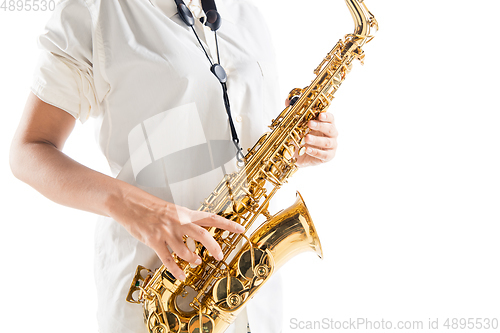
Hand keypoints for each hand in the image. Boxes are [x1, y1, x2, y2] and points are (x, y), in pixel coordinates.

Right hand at [109, 186, 243, 280]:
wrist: (130, 203)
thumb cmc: (151, 207)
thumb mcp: (173, 210)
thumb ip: (186, 221)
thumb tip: (198, 233)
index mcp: (185, 213)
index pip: (211, 217)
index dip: (227, 224)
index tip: (241, 229)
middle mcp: (178, 222)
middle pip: (202, 234)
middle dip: (214, 246)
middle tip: (220, 255)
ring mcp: (166, 232)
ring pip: (185, 251)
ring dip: (192, 259)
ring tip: (195, 262)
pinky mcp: (154, 241)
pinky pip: (168, 260)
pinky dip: (176, 270)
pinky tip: (181, 275)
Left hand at [285, 99, 338, 167]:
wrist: (297, 155)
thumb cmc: (300, 137)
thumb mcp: (295, 125)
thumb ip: (293, 112)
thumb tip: (287, 100)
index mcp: (325, 124)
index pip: (330, 118)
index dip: (327, 116)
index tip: (320, 114)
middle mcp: (330, 134)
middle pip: (331, 129)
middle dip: (320, 126)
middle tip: (310, 124)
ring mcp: (331, 146)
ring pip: (327, 142)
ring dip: (316, 140)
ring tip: (306, 138)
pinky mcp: (328, 156)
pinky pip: (324, 155)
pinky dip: (316, 152)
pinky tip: (307, 150)